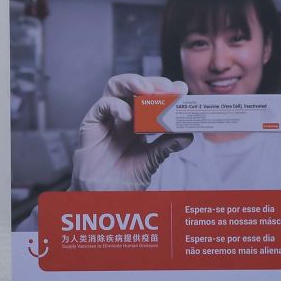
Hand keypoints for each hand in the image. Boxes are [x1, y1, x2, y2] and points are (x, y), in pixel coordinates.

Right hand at [70, 74, 193, 190]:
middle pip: (135, 88)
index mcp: (139, 122)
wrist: (104, 197)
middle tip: (168, 87)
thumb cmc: (124, 179)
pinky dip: (114, 105)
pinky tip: (127, 114)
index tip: (182, 90)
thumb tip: (189, 135)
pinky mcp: (91, 125)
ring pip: (115, 87)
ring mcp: (106, 119)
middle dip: (152, 82)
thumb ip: (167, 146)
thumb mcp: (152, 161)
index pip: (152, 98)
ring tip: (146, 90)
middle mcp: (122, 116)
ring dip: (131, 82)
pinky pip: (101, 106)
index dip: (167, 92)